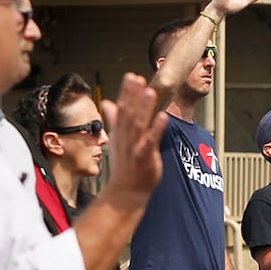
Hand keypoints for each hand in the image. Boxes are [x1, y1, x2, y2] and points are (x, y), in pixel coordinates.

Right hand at [102, 73, 167, 198]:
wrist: (125, 193)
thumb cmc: (124, 166)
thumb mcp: (117, 139)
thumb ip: (114, 119)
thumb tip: (107, 102)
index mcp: (120, 133)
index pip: (122, 109)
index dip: (126, 92)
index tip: (131, 76)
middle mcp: (126, 138)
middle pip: (129, 113)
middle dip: (133, 96)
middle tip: (137, 78)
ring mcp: (134, 148)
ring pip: (138, 125)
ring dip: (144, 108)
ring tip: (150, 92)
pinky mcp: (145, 158)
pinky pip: (150, 142)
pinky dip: (156, 129)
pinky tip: (163, 117)